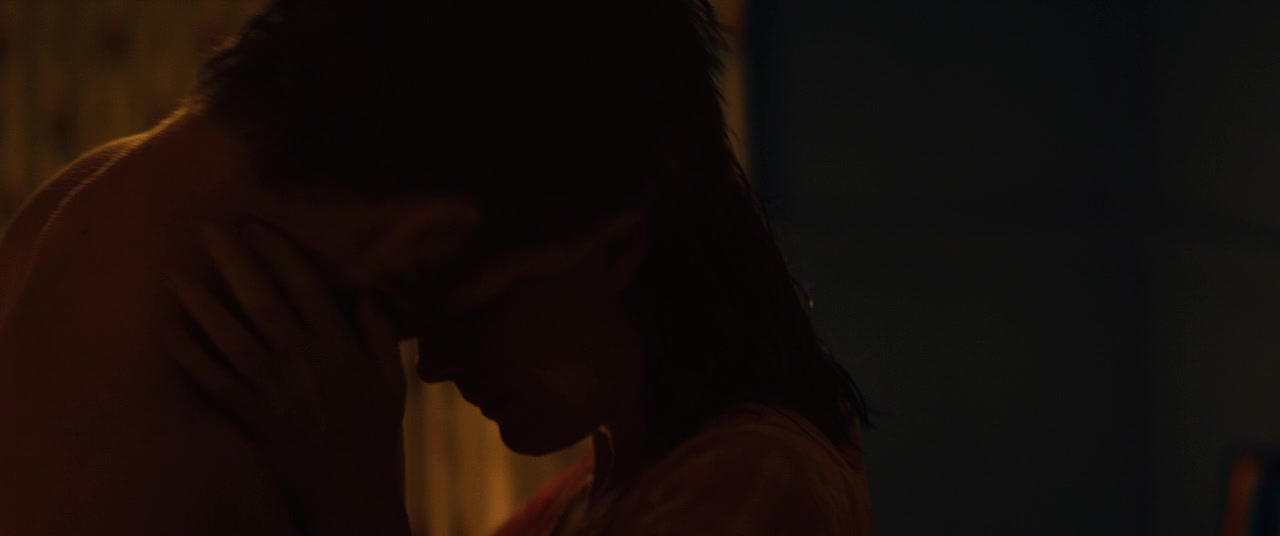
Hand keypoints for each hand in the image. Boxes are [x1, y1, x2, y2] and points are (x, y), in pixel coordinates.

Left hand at [164, 221, 408, 533]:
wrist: (351, 492)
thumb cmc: (373, 434)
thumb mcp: (391, 382)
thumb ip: (379, 336)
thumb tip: (366, 293)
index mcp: (340, 349)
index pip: (307, 289)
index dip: (280, 254)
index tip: (257, 227)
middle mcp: (304, 363)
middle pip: (263, 304)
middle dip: (234, 263)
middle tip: (208, 230)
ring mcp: (273, 390)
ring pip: (230, 338)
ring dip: (201, 304)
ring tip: (176, 274)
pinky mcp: (250, 416)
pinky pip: (213, 381)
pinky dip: (190, 357)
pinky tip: (169, 332)